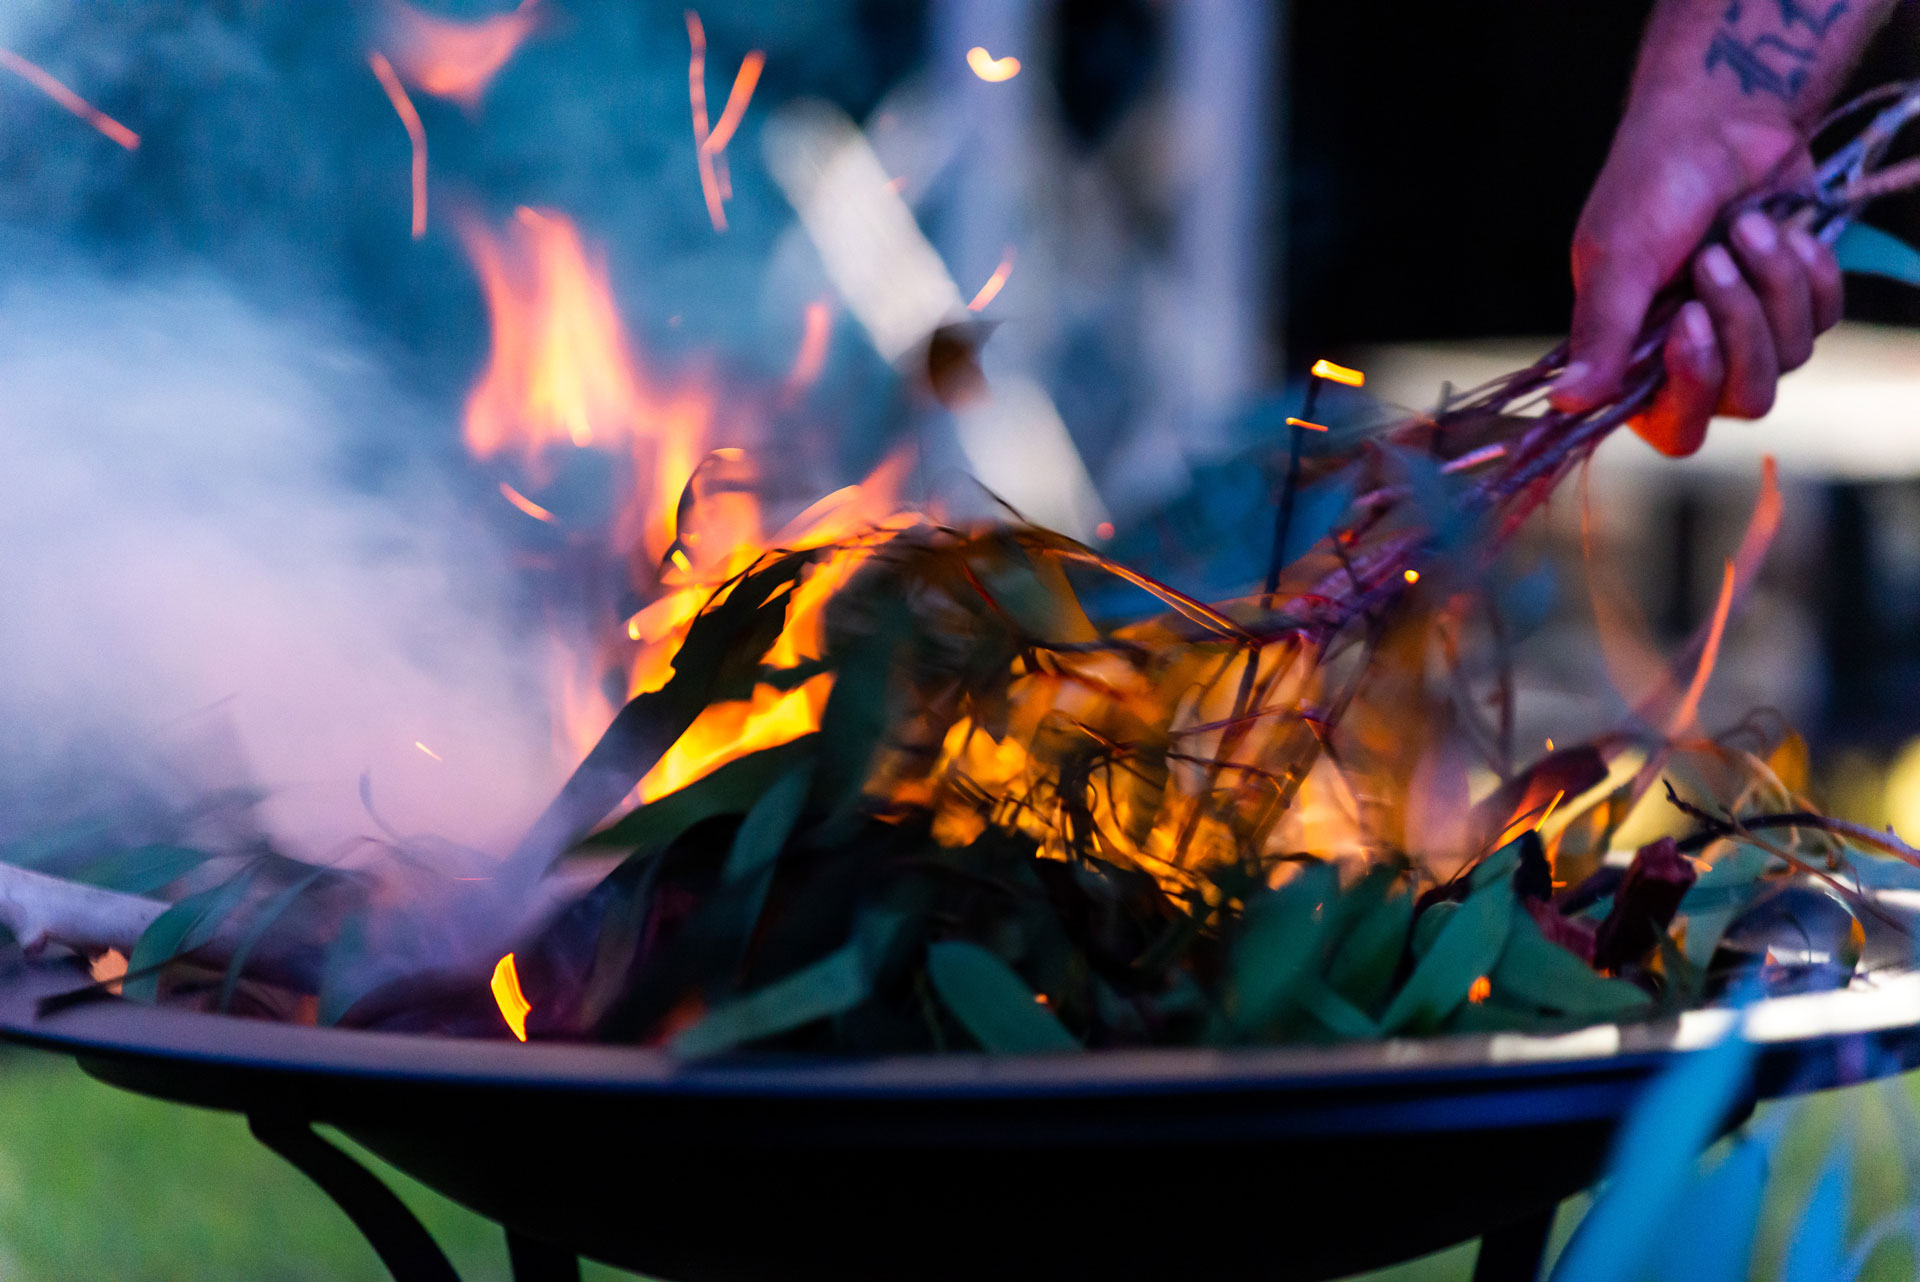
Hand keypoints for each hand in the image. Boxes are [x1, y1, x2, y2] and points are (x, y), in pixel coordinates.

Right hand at [1550, 116, 1843, 455]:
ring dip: (1769, 286)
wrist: (1722, 119)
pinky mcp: (1799, 302)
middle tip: (1711, 264)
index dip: (1690, 390)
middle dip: (1740, 329)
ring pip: (1789, 358)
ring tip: (1743, 228)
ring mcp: (1752, 332)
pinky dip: (1804, 269)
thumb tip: (1565, 402)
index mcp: (1636, 361)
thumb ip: (1600, 335)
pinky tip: (1779, 228)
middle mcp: (1694, 357)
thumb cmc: (1652, 185)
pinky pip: (1823, 317)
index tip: (1688, 322)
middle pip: (1744, 399)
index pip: (1673, 428)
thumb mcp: (1617, 259)